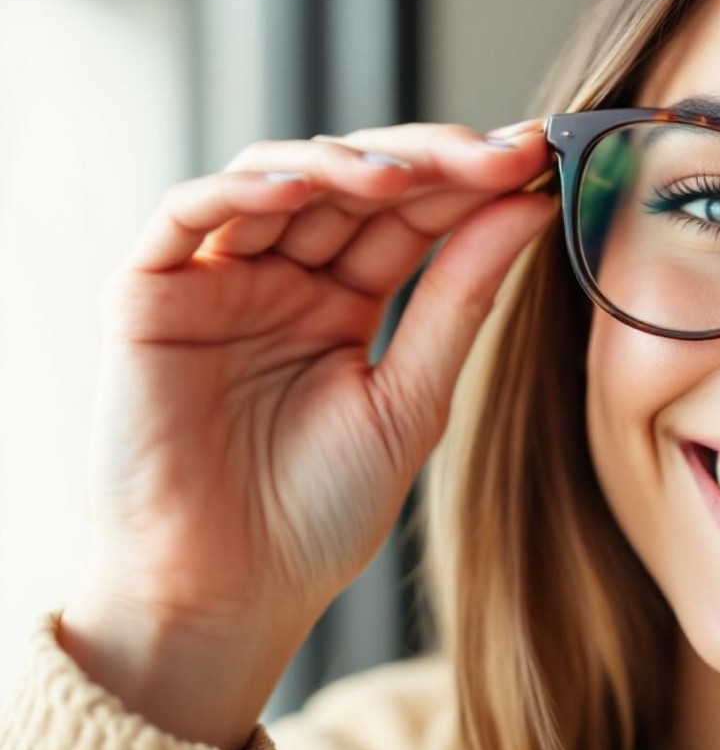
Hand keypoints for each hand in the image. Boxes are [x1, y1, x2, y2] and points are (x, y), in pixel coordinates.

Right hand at [62, 119, 555, 749]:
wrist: (228, 596)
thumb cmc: (317, 515)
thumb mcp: (409, 397)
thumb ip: (461, 298)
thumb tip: (531, 205)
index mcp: (345, 302)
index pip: (410, 215)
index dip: (470, 181)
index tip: (538, 157)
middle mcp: (283, 278)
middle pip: (353, 184)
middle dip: (427, 161)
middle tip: (497, 153)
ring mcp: (218, 280)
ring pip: (277, 180)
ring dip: (344, 164)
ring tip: (408, 176)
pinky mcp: (150, 294)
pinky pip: (188, 215)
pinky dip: (242, 190)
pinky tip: (303, 186)